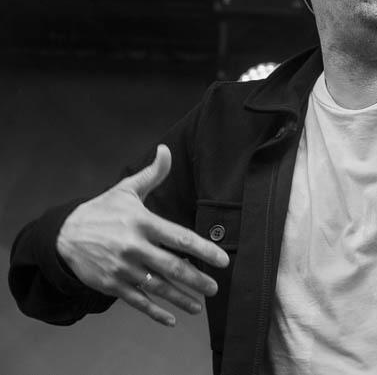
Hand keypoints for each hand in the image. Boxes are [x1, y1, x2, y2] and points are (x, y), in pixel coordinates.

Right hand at [56, 145, 229, 326]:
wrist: (62, 236)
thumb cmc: (101, 211)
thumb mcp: (125, 190)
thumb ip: (152, 174)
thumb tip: (166, 150)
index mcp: (142, 223)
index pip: (180, 238)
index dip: (204, 250)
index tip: (223, 261)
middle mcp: (134, 248)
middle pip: (172, 267)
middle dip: (196, 280)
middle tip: (214, 288)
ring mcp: (122, 269)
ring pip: (157, 287)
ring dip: (180, 298)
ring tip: (199, 305)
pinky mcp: (111, 285)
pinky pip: (137, 301)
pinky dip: (154, 312)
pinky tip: (170, 319)